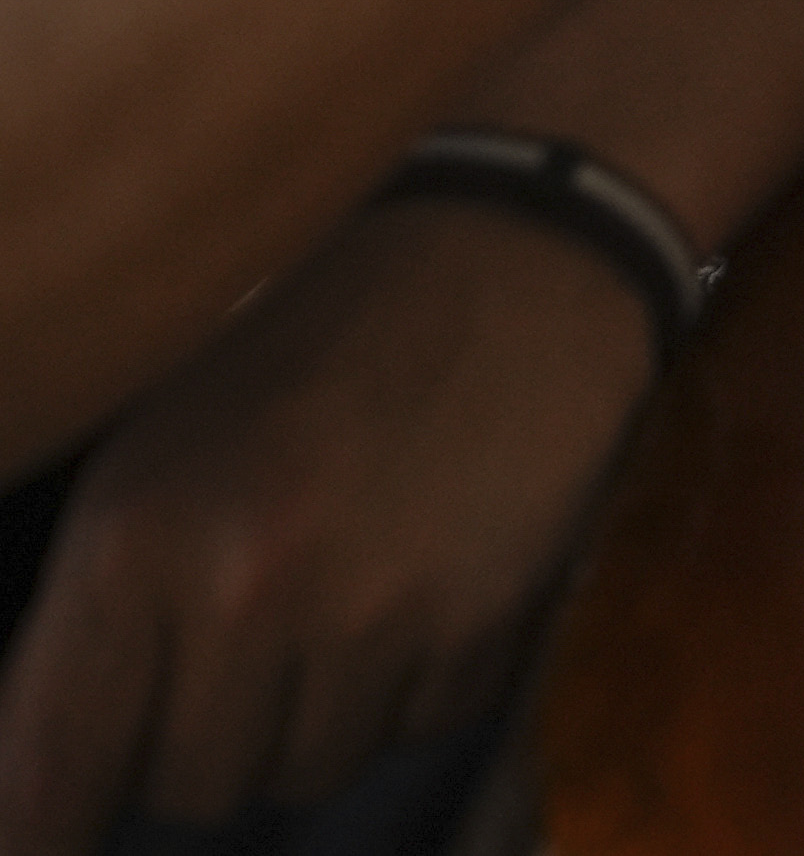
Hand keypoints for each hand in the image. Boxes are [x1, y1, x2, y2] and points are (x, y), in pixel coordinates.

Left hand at [0, 201, 649, 848]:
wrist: (515, 247)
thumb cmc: (316, 342)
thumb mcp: (159, 454)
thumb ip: (100, 611)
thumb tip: (52, 766)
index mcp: (131, 543)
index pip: (50, 767)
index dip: (46, 825)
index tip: (55, 837)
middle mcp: (243, 593)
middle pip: (188, 787)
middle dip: (209, 736)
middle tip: (249, 639)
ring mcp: (371, 615)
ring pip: (306, 770)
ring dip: (318, 713)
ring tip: (348, 591)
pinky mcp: (480, 624)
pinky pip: (419, 725)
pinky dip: (417, 679)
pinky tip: (429, 573)